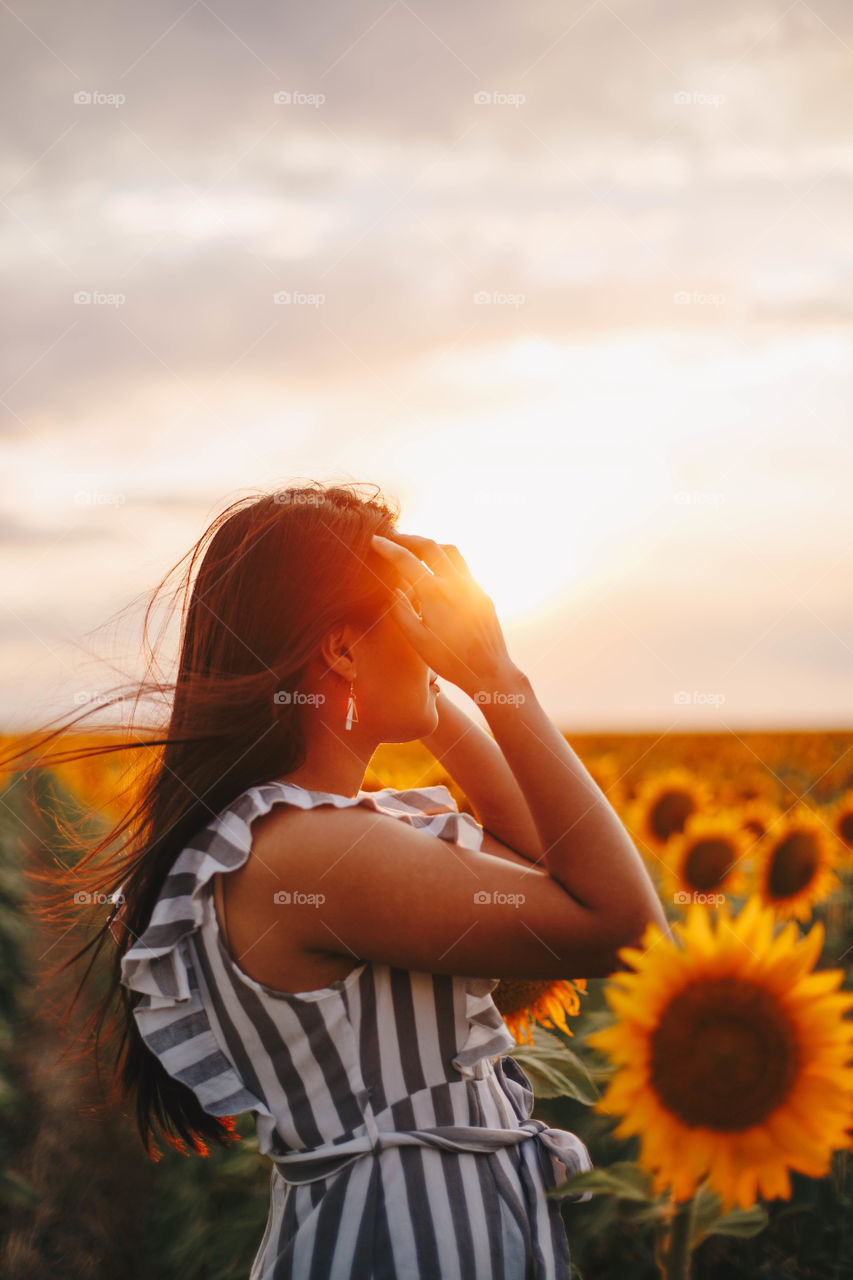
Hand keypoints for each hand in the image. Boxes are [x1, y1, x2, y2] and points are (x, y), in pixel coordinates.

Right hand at [370, 531, 518, 697]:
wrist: (489, 671)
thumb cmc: (449, 662)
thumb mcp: (417, 640)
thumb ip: (401, 611)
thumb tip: (392, 589)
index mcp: (436, 595)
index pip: (406, 561)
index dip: (387, 548)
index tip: (374, 540)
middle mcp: (456, 584)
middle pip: (430, 546)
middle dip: (408, 539)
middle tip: (393, 538)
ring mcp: (472, 586)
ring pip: (450, 551)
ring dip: (430, 545)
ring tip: (415, 549)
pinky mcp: (482, 593)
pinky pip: (462, 567)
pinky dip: (445, 560)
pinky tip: (436, 570)